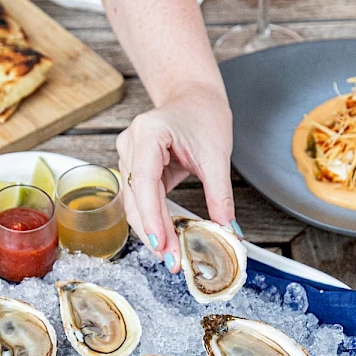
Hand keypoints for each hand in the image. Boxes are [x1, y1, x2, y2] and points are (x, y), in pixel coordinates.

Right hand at [116, 82, 235, 270]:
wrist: (193, 95)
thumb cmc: (203, 113)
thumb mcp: (217, 154)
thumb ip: (220, 194)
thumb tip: (227, 230)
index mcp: (148, 133)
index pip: (144, 182)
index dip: (152, 217)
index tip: (162, 244)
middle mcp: (131, 145)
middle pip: (135, 199)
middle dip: (154, 233)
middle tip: (172, 260)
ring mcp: (128, 156)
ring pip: (134, 204)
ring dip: (152, 231)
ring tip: (170, 255)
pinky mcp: (134, 168)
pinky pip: (140, 200)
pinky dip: (154, 220)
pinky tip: (166, 238)